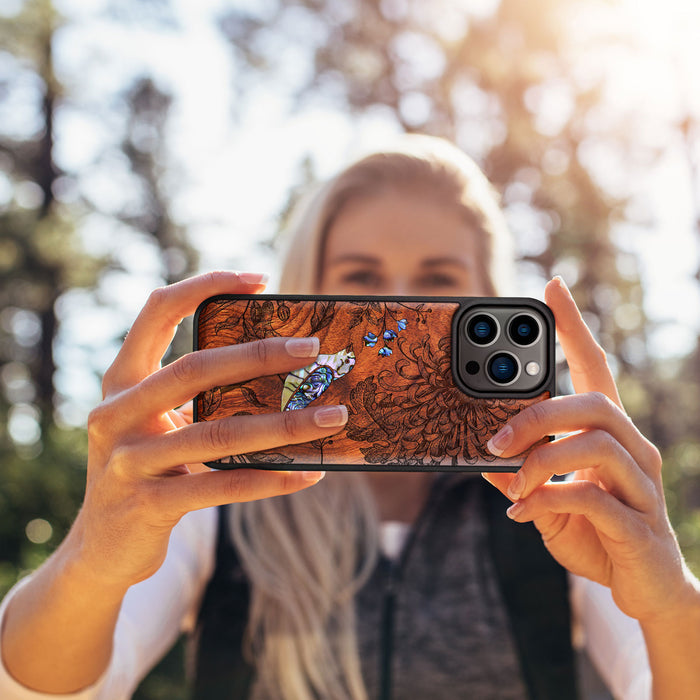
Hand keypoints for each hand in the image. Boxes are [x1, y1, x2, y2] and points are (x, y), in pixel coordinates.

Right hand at [73, 271, 347, 589]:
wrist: (101, 548)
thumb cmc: (146, 470)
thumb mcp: (158, 424)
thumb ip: (196, 397)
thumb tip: (282, 372)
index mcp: (121, 381)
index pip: (157, 312)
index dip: (205, 286)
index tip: (259, 279)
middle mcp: (116, 414)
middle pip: (194, 369)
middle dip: (259, 355)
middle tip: (312, 349)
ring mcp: (127, 461)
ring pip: (217, 433)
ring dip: (284, 424)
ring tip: (333, 416)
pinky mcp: (147, 505)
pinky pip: (221, 486)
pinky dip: (271, 479)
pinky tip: (310, 473)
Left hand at [483, 276, 694, 623]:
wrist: (644, 589)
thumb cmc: (595, 532)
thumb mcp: (547, 498)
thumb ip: (520, 475)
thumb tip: (482, 457)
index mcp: (609, 434)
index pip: (595, 368)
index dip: (574, 327)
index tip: (552, 288)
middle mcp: (633, 450)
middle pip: (594, 403)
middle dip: (538, 414)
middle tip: (494, 440)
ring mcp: (642, 486)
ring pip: (597, 444)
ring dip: (541, 459)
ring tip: (511, 482)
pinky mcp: (639, 525)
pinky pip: (594, 498)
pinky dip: (550, 499)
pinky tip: (525, 512)